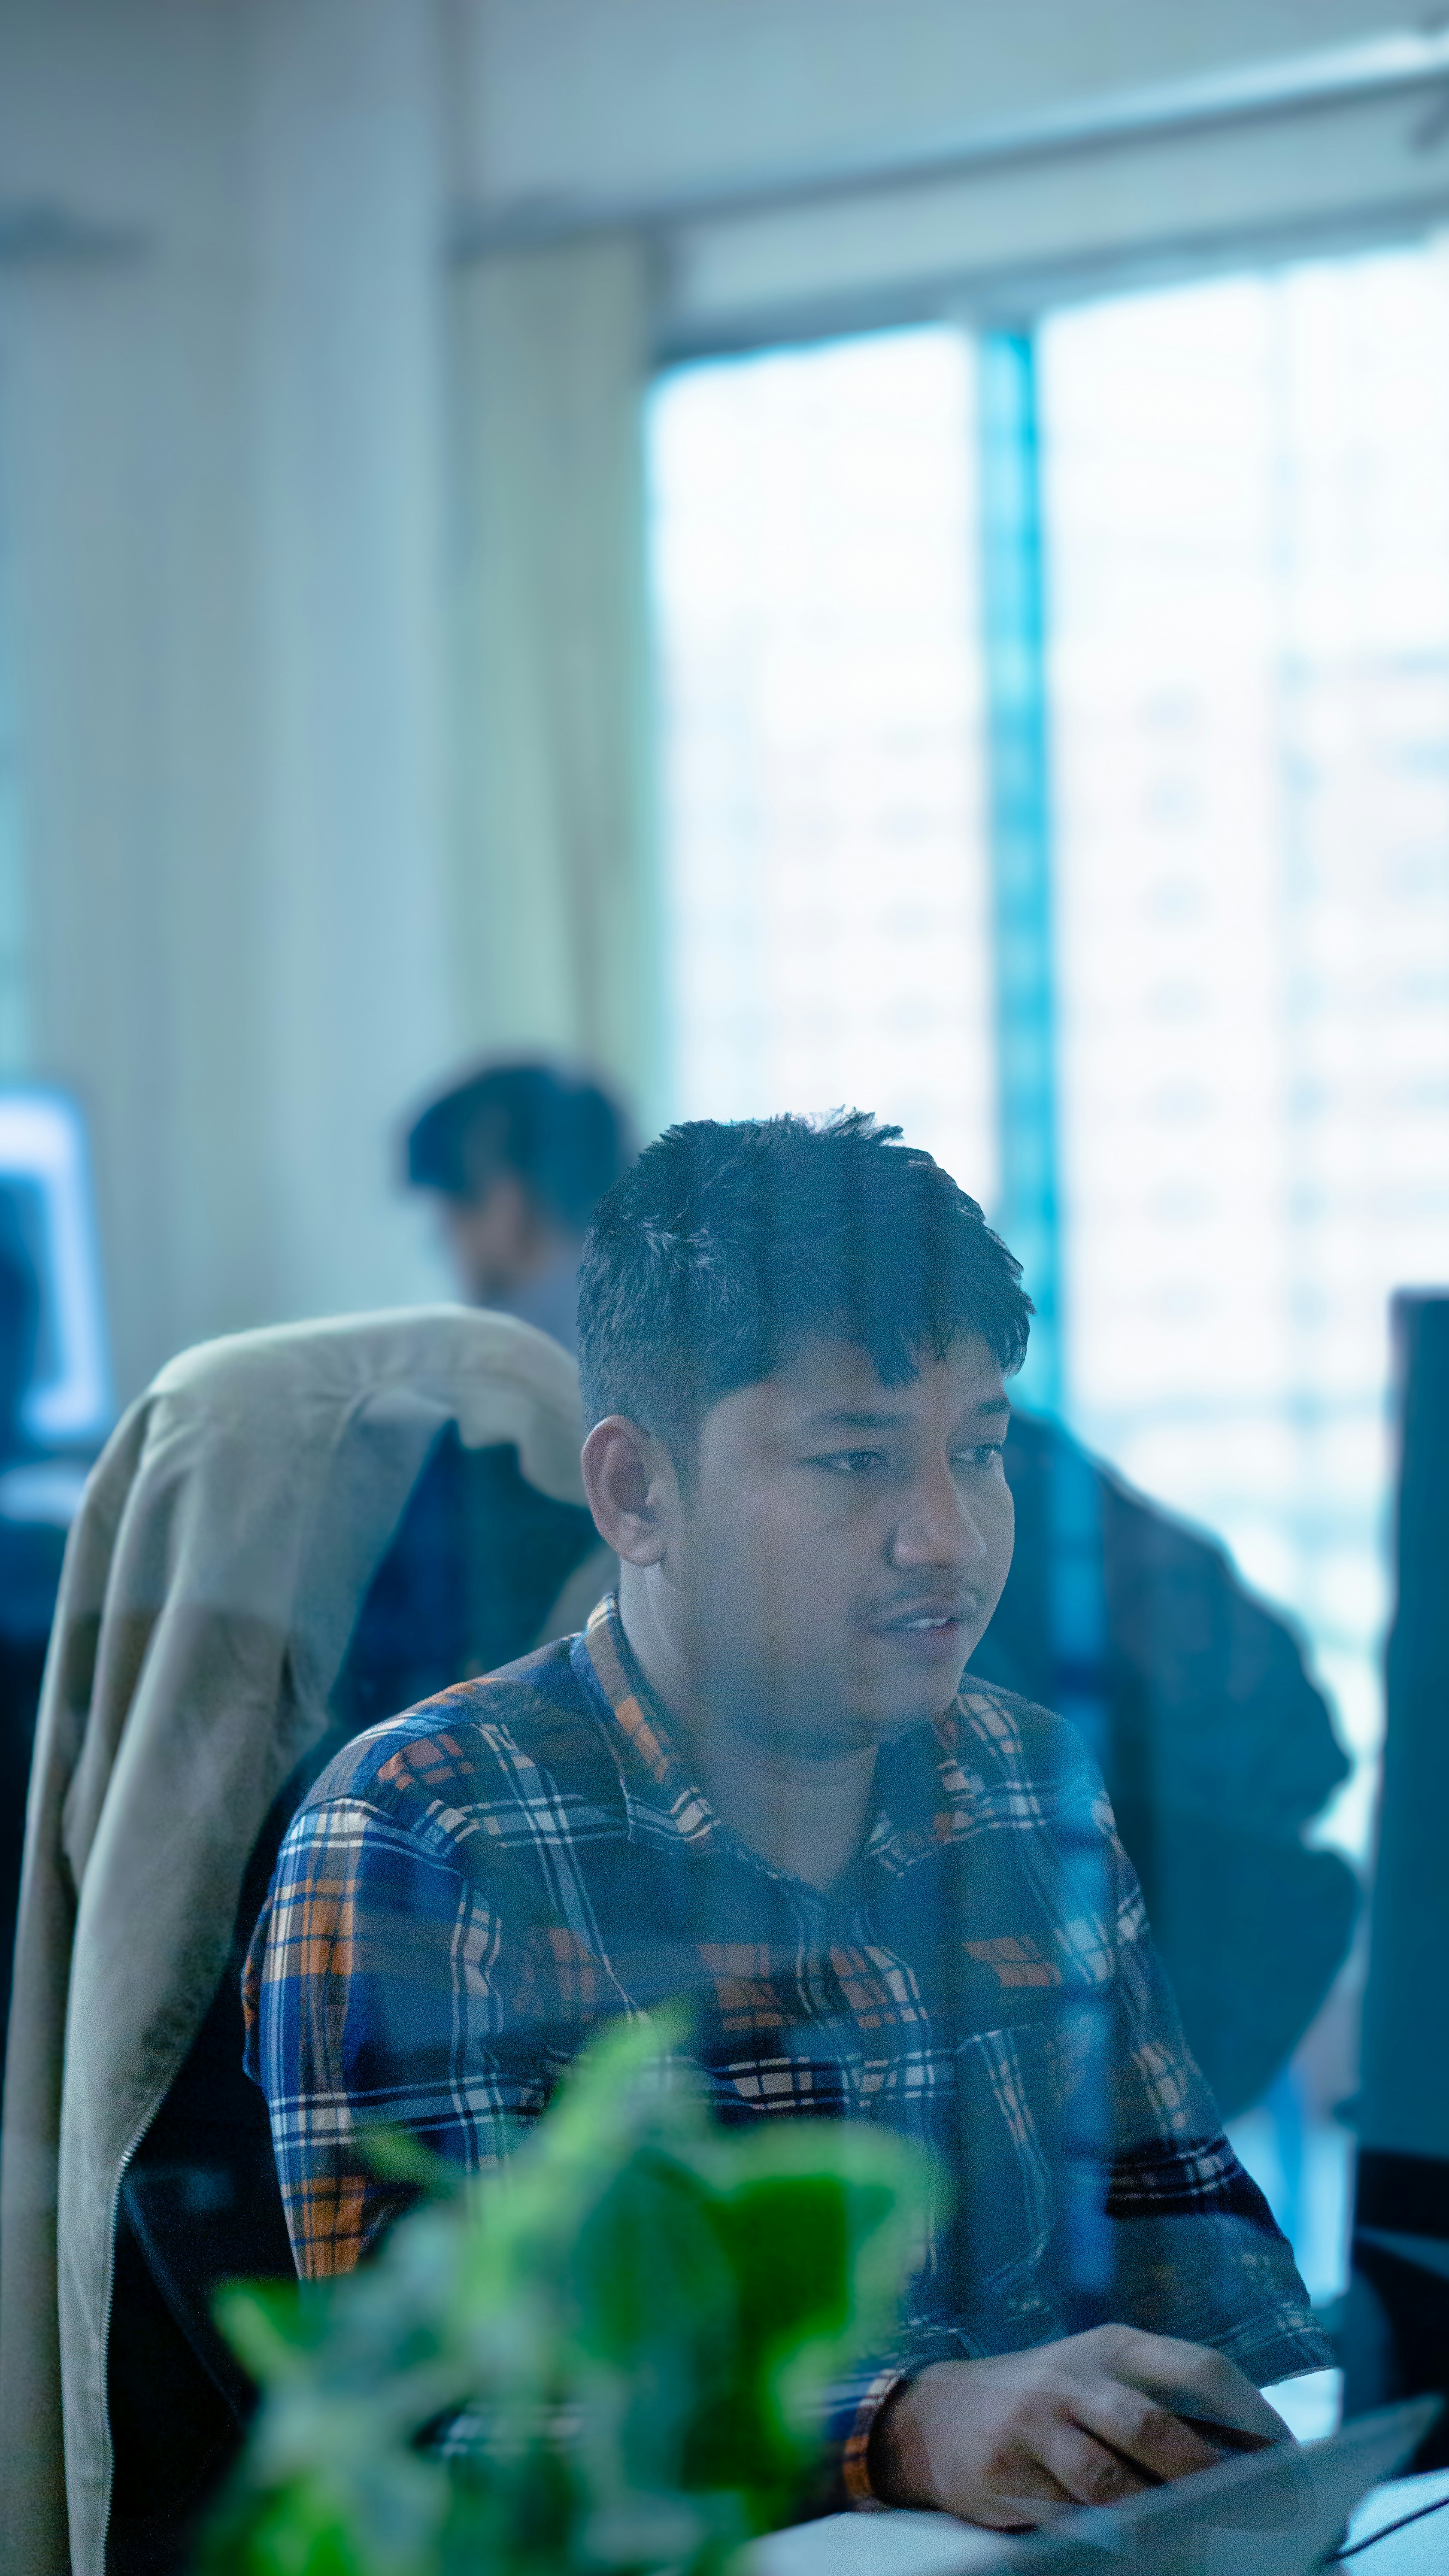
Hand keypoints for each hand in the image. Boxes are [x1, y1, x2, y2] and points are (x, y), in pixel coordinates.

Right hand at [868, 2324, 1289, 2529]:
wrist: (932, 2413)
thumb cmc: (1043, 2403)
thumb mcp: (1096, 2380)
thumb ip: (1160, 2410)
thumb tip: (1249, 2468)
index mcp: (1113, 2345)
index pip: (1200, 2369)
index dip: (1253, 2416)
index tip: (1292, 2460)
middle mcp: (1075, 2376)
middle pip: (1156, 2427)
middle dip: (1212, 2479)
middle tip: (1259, 2518)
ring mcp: (1036, 2424)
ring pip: (1110, 2480)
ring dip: (1163, 2520)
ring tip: (1206, 2543)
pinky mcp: (1005, 2473)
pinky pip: (1068, 2517)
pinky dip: (1110, 2540)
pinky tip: (1140, 2551)